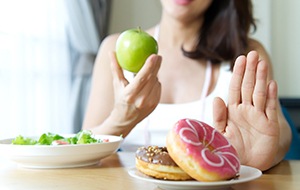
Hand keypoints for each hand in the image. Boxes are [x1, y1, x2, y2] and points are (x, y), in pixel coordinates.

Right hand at [109, 52, 161, 135]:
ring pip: (156, 82)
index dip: (149, 66)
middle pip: (152, 79)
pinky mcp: (155, 104)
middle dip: (156, 66)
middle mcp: (141, 100)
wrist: (125, 120)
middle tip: (158, 55)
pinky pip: (158, 87)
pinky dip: (155, 82)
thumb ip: (116, 68)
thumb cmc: (119, 100)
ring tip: (149, 71)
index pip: (142, 78)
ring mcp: (150, 103)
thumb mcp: (116, 84)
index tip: (154, 55)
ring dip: (154, 74)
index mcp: (130, 95)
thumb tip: (112, 52)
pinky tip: (149, 82)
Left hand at [213, 51, 279, 170]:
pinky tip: (271, 83)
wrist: (243, 165)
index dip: (238, 74)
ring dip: (261, 78)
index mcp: (232, 110)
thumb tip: (217, 98)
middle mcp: (246, 110)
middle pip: (248, 87)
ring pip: (260, 93)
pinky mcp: (270, 126)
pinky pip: (270, 108)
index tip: (239, 59)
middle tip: (252, 54)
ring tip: (261, 63)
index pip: (235, 88)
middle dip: (250, 70)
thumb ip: (218, 116)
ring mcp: (259, 116)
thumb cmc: (230, 149)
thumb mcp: (220, 133)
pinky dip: (271, 96)